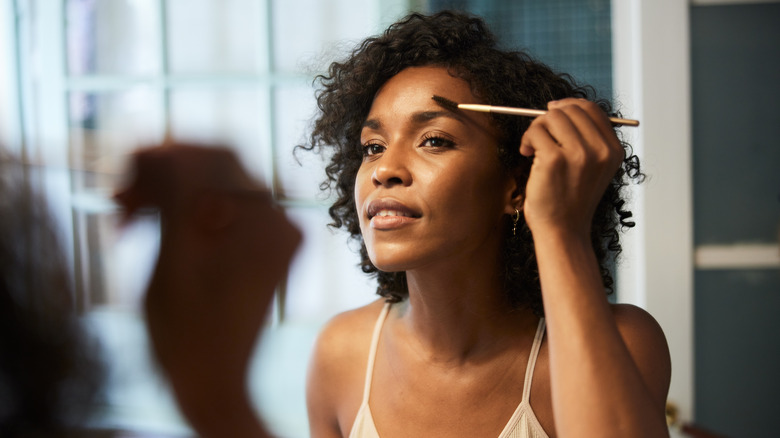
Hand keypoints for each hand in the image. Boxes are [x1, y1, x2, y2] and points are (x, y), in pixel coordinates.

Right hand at [115, 143, 299, 436]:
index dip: (170, 151)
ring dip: (166, 197)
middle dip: (161, 177)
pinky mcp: (261, 251)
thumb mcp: (173, 258)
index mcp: (268, 222)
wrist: (210, 382)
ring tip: (125, 219)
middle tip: (121, 196)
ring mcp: (273, 237)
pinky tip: (150, 230)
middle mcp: (281, 223)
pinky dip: (184, 216)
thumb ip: (177, 196)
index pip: (220, 155)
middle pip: (216, 172)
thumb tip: (170, 148)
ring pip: (212, 191)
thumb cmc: (188, 334)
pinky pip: (221, 214)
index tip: (130, 161)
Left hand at [519, 98, 623, 237]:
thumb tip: (561, 107)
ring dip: (536, 129)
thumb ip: (587, 139)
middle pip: (570, 109)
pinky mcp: (555, 159)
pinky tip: (527, 154)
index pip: (591, 109)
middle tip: (539, 136)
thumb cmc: (570, 200)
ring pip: (552, 117)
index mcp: (613, 150)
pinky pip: (536, 132)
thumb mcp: (591, 168)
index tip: (551, 113)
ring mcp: (579, 154)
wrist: (563, 231)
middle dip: (549, 118)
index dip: (568, 106)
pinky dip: (527, 140)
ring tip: (533, 148)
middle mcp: (600, 150)